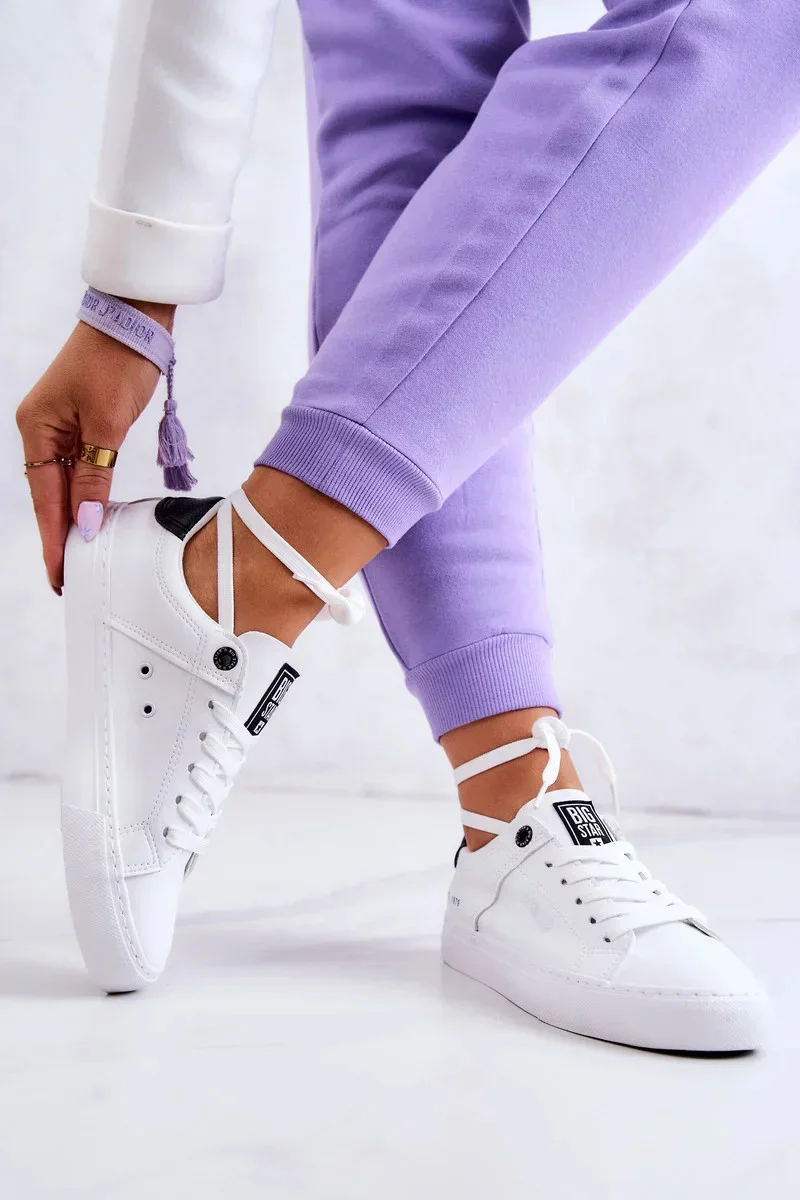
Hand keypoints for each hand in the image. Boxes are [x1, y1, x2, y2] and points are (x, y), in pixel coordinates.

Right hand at [16, 301, 174, 592]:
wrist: (135, 319)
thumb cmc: (119, 361)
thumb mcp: (108, 425)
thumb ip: (96, 478)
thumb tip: (86, 524)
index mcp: (36, 427)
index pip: (45, 498)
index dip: (54, 538)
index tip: (60, 575)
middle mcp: (40, 428)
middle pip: (49, 494)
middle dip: (60, 534)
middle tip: (69, 577)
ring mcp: (59, 424)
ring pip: (64, 483)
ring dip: (73, 516)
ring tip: (81, 556)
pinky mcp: (80, 421)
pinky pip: (78, 467)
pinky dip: (85, 493)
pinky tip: (92, 516)